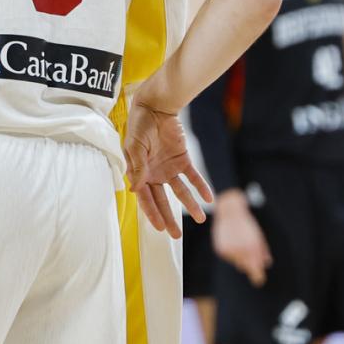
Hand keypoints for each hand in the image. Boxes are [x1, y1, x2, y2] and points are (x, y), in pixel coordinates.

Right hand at [124, 100, 213, 236]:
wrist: (155, 108)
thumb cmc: (139, 126)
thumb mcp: (134, 146)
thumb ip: (137, 167)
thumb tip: (136, 189)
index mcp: (139, 173)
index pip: (145, 198)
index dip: (152, 213)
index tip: (160, 228)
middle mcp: (154, 174)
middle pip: (162, 200)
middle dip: (168, 217)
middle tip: (175, 235)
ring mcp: (169, 168)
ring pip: (180, 191)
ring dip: (190, 204)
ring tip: (200, 218)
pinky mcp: (182, 160)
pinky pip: (193, 176)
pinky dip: (201, 187)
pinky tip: (208, 198)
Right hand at [213, 192, 270, 286]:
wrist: (229, 212)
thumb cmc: (247, 225)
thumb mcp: (259, 237)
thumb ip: (263, 251)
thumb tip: (266, 264)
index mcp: (253, 249)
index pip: (255, 271)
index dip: (257, 277)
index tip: (259, 281)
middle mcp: (240, 252)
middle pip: (246, 268)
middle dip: (249, 265)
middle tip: (250, 257)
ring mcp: (229, 251)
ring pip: (237, 263)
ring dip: (240, 257)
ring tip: (239, 243)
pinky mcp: (221, 250)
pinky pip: (229, 257)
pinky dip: (231, 253)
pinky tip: (231, 242)